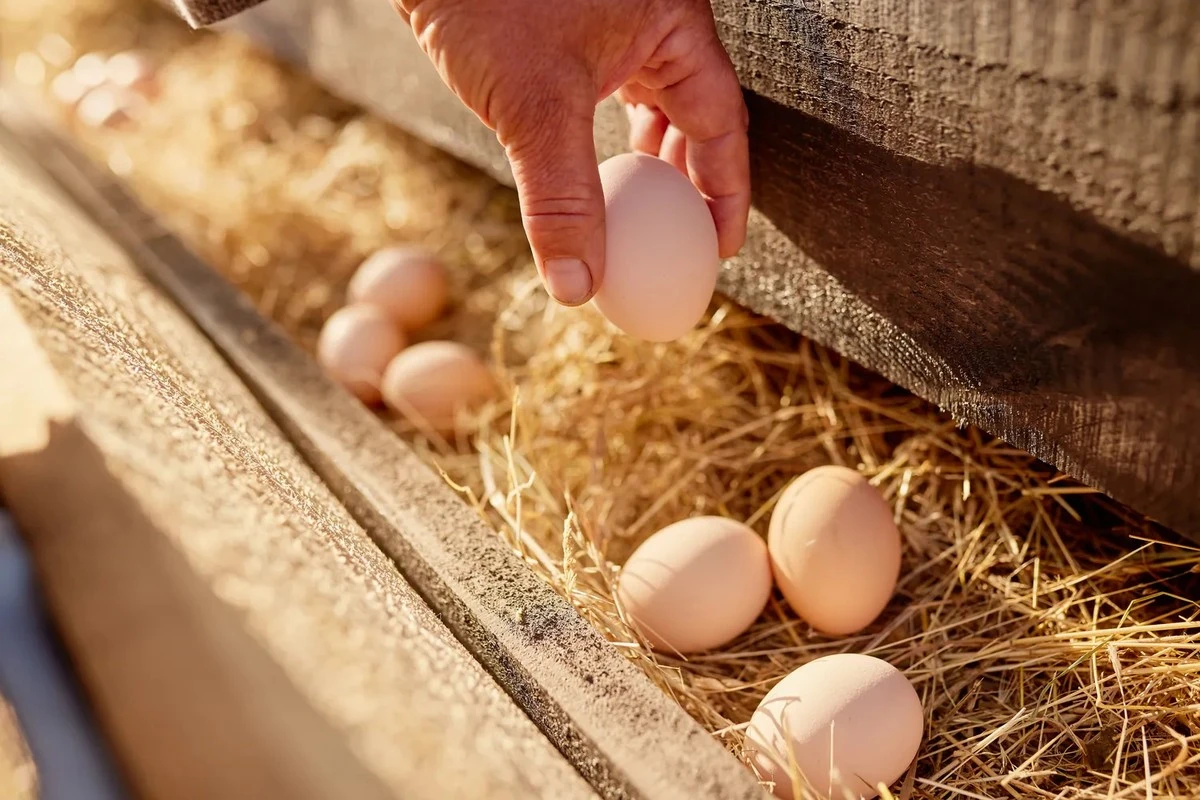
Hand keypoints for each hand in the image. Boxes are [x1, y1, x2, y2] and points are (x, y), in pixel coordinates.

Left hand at [393, 0, 750, 305]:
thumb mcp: (534, 106)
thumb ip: (561, 200)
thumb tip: (579, 285)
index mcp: (673, 24)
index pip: (722, 122)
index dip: (726, 191)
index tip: (716, 246)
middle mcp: (653, 21)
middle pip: (694, 117)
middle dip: (688, 183)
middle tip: (678, 242)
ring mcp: (613, 24)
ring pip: (651, 106)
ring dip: (645, 163)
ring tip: (637, 218)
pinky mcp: (569, 30)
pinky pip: (609, 96)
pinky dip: (604, 142)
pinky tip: (590, 173)